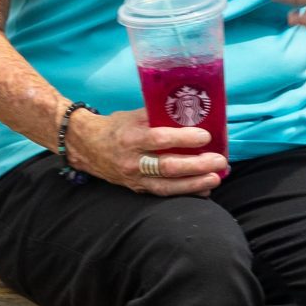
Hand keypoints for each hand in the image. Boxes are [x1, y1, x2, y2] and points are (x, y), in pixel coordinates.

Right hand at [69, 108, 226, 195]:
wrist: (85, 146)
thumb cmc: (116, 127)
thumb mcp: (134, 116)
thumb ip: (159, 116)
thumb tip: (191, 113)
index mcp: (130, 137)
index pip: (159, 139)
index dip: (184, 138)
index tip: (206, 136)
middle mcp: (131, 161)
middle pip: (168, 167)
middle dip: (197, 165)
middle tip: (219, 160)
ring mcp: (134, 178)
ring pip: (167, 186)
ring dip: (195, 183)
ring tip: (216, 177)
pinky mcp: (136, 189)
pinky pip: (163, 193)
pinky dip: (185, 192)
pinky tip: (204, 189)